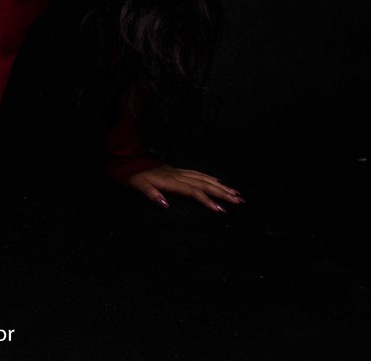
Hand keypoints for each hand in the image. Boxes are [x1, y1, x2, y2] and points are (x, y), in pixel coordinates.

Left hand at [126, 165, 243, 212]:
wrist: (131, 161)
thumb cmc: (135, 176)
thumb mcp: (138, 185)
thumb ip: (151, 194)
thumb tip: (165, 205)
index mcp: (172, 182)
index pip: (194, 192)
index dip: (207, 200)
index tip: (221, 209)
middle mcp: (179, 176)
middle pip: (205, 184)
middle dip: (222, 193)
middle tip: (239, 200)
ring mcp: (180, 172)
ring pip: (204, 178)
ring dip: (221, 186)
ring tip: (235, 193)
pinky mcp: (178, 170)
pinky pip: (199, 173)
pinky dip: (211, 178)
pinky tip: (219, 181)